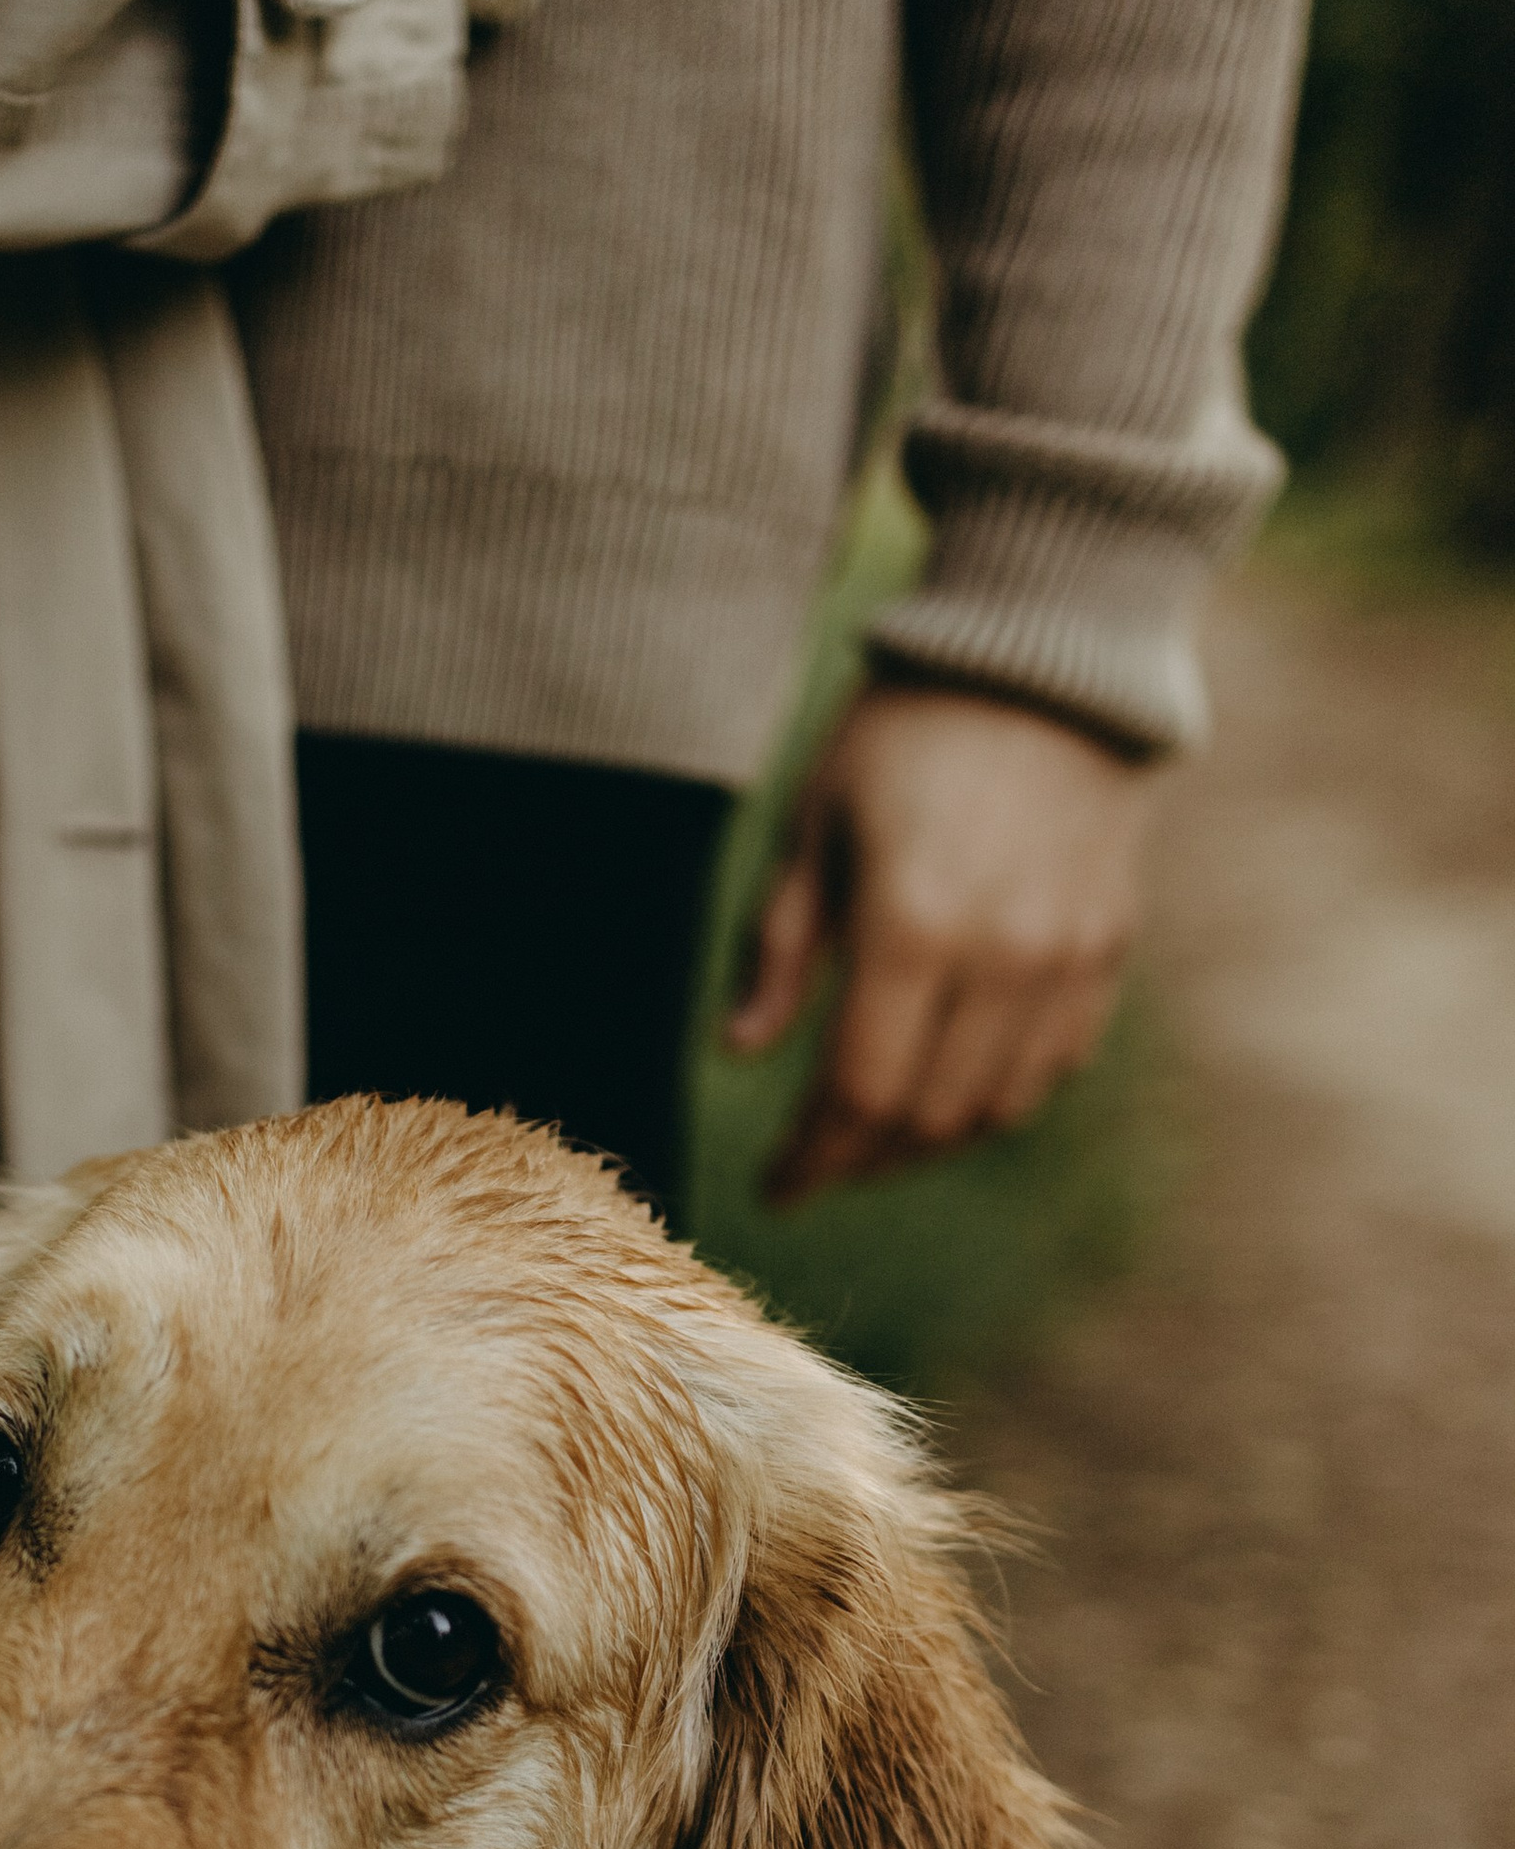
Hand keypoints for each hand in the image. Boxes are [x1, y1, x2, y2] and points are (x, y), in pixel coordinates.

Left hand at [723, 684, 1154, 1204]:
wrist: (1049, 658)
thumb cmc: (905, 733)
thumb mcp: (816, 826)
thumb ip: (784, 950)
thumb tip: (738, 1050)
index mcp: (914, 927)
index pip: (859, 1092)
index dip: (812, 1158)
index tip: (773, 1190)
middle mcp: (1002, 957)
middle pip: (928, 1118)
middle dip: (863, 1160)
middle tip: (818, 1168)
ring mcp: (1067, 956)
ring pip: (998, 1106)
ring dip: (930, 1142)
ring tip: (876, 1142)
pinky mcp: (1110, 945)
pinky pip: (1054, 1062)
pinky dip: (998, 1096)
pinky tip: (952, 1090)